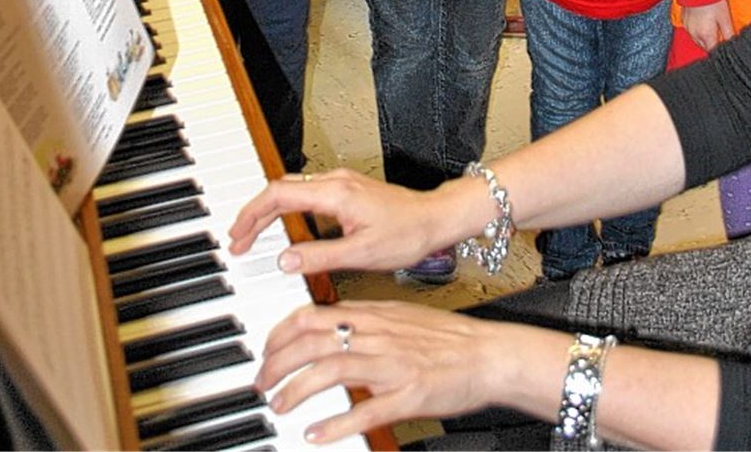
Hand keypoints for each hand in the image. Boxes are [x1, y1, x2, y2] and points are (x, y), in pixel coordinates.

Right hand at [228, 167, 442, 273]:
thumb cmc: (406, 233)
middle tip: (238, 240)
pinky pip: (306, 193)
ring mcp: (340, 183)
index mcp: (334, 193)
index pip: (278, 194)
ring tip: (253, 235)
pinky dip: (286, 208)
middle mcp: (334, 181)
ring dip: (269, 210)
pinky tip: (284, 227)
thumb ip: (319, 257)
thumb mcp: (361, 254)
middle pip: (280, 189)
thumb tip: (284, 260)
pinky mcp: (347, 190)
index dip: (252, 214)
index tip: (238, 236)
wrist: (434, 219)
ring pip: (292, 189)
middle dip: (254, 213)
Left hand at [257, 301, 522, 443]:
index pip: (312, 315)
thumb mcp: (399, 316)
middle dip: (278, 362)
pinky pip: (366, 410)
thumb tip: (329, 321)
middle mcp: (377, 335)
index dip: (280, 334)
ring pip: (332, 369)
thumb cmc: (446, 338)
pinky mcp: (408, 395)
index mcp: (373, 315)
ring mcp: (392, 365)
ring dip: (298, 389)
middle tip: (262, 382)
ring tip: (279, 406)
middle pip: (313, 340)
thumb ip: (363, 318)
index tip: (266, 351)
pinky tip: (316, 435)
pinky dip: (337, 423)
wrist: (488, 354)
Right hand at [681, 0, 733, 52]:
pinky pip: (691, 31)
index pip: (713, 51)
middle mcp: (694, 34)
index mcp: (705, 35)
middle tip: (720, 33)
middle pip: (705, 47)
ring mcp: (687, 27)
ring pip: (697, 39)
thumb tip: (732, 44)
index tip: (725, 44)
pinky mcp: (684, 20)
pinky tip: (703, 21)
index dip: (720, 49)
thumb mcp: (725, 17)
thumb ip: (729, 33)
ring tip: (711, 26)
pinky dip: (697, 30)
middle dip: (713, 43)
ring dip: (705, 37)